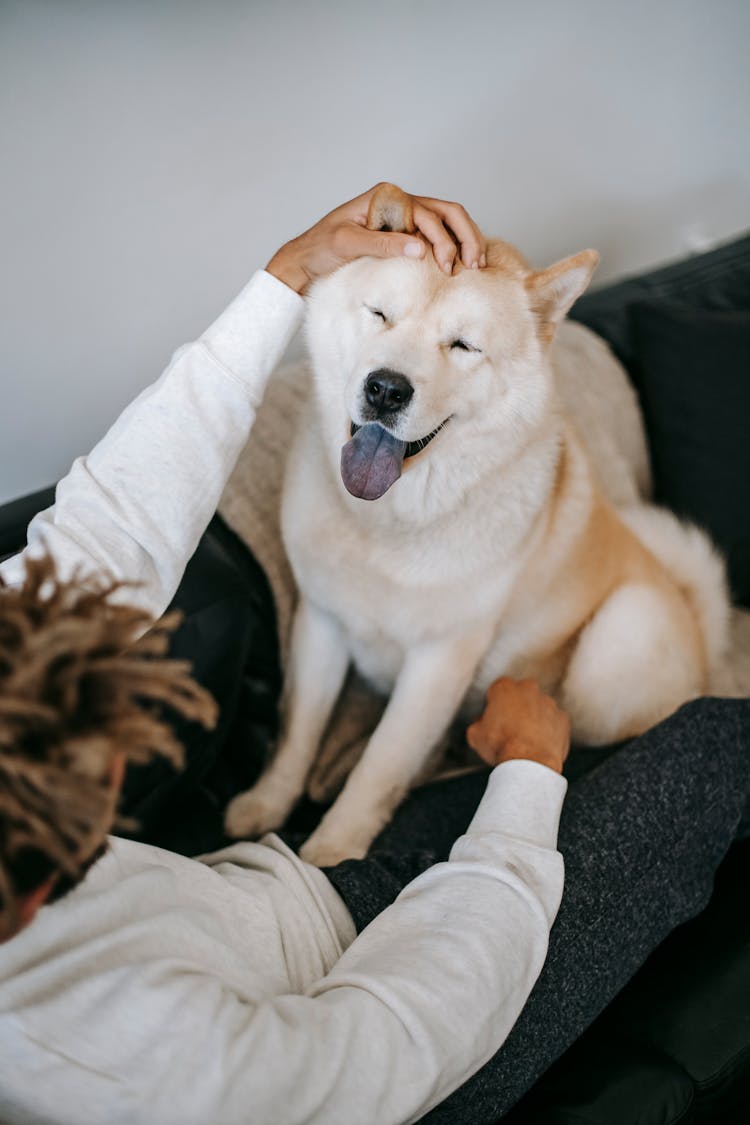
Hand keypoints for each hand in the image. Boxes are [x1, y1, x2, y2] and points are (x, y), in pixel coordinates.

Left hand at [266, 182, 486, 293]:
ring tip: (477, 264)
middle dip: (465, 236)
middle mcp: (399, 202)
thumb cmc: (321, 248)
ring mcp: (403, 217)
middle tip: (474, 264)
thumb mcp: (348, 244)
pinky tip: (463, 263)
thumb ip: (383, 243)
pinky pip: (437, 235)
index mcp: (387, 197)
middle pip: (446, 212)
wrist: (306, 260)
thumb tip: (420, 248)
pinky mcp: (403, 234)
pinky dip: (454, 246)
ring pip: (447, 222)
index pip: (428, 213)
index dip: (444, 240)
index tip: (447, 267)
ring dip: (465, 240)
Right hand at [466, 678, 569, 774]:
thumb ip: (477, 723)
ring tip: (526, 740)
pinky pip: (554, 721)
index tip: (493, 719)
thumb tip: (481, 723)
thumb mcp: (475, 735)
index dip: (493, 706)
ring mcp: (548, 702)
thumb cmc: (501, 746)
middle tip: (509, 728)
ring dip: (533, 718)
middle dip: (515, 708)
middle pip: (520, 695)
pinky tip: (540, 744)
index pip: (496, 691)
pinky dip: (549, 730)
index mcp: (504, 687)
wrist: (529, 763)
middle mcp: (528, 688)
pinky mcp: (563, 718)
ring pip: (539, 707)